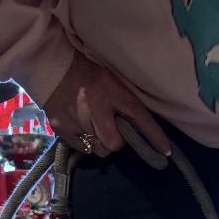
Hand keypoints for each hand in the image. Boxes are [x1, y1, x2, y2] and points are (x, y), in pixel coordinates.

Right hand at [43, 51, 170, 158]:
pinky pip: (82, 148)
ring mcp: (78, 121)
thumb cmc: (87, 73)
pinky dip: (85, 143)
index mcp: (112, 92)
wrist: (53, 67)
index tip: (166, 151)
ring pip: (99, 149)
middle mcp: (96, 108)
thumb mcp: (111, 81)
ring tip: (95, 128)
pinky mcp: (63, 129)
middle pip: (114, 143)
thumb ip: (124, 102)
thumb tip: (138, 127)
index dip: (154, 136)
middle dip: (116, 141)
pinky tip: (81, 129)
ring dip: (101, 143)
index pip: (140, 118)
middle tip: (111, 129)